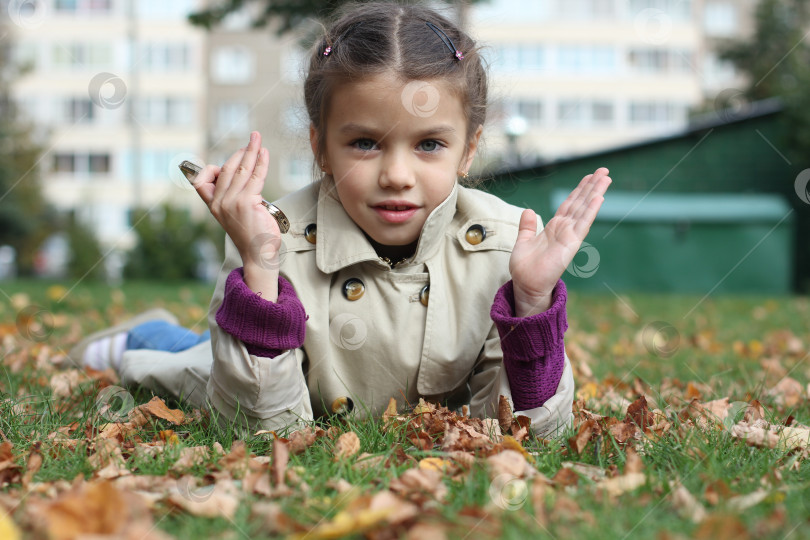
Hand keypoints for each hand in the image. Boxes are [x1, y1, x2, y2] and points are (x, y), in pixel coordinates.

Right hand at [192, 131, 280, 299]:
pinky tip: (264, 153)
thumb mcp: (237, 215)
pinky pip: (255, 177)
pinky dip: (261, 163)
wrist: (259, 255)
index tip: (230, 160)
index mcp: (214, 206)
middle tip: (252, 139)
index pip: (202, 181)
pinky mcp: (247, 202)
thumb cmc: (252, 235)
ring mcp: (232, 202)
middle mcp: (220, 203)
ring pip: (242, 170)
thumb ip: (236, 197)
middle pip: (227, 169)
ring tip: (257, 139)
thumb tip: (246, 175)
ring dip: (251, 151)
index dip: (212, 168)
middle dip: (240, 152)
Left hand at [509, 167, 611, 316]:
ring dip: (595, 193)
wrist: (526, 285)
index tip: (589, 176)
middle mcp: (565, 229)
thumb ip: (527, 226)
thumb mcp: (523, 241)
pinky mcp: (571, 243)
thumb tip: (528, 211)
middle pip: (580, 203)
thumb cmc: (526, 267)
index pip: (569, 204)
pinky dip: (590, 211)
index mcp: (554, 227)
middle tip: (604, 171)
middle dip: (591, 186)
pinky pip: (582, 224)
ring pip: (584, 209)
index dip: (579, 190)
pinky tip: (599, 198)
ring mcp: (570, 235)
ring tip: (606, 178)